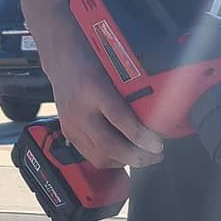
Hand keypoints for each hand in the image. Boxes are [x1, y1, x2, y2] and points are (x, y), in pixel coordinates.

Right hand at [47, 43, 164, 169]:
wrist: (62, 59)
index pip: (118, 117)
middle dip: (136, 156)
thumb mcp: (116, 69)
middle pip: (107, 144)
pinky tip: (124, 156)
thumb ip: (134, 90)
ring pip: (99, 155)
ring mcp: (71, 123)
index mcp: (94, 87)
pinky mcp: (68, 132)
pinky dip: (111, 160)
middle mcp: (80, 108)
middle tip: (156, 155)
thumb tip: (157, 111)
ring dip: (125, 161)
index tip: (157, 145)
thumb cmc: (92, 59)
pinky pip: (91, 155)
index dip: (140, 136)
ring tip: (144, 157)